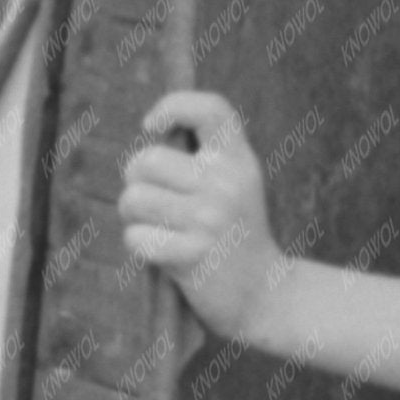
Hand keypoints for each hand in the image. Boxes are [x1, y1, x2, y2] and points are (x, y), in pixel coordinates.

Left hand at [118, 90, 283, 341]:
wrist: (265, 293)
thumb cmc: (236, 234)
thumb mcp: (237, 183)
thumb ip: (205, 154)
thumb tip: (150, 132)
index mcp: (238, 160)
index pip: (208, 109)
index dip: (172, 106)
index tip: (152, 127)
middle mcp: (226, 184)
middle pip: (145, 161)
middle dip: (137, 183)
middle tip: (156, 204)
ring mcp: (209, 220)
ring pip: (133, 199)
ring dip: (134, 217)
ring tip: (159, 227)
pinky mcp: (191, 254)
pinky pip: (136, 237)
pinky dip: (141, 246)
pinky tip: (164, 252)